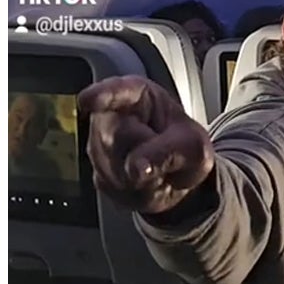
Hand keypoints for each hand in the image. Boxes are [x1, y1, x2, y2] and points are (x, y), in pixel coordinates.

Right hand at [79, 75, 213, 215]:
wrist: (180, 177)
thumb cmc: (184, 148)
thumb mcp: (193, 146)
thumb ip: (168, 152)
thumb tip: (136, 168)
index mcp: (139, 95)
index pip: (117, 91)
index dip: (102, 94)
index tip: (89, 100)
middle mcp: (113, 115)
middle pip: (113, 137)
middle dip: (141, 154)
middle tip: (164, 155)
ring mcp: (100, 145)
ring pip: (111, 167)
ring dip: (141, 177)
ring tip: (158, 168)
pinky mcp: (98, 172)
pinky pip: (113, 187)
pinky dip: (135, 192)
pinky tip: (147, 182)